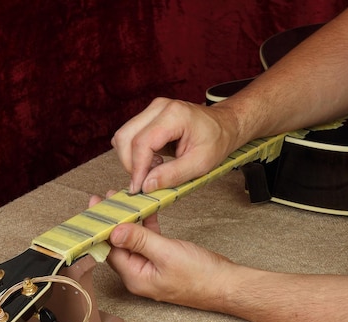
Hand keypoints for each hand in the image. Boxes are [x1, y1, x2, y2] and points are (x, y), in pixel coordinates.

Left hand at [89, 193, 236, 310]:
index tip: (95, 208)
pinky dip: (146, 226)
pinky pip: (148, 242)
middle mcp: (139, 275)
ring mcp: (151, 269)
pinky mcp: (162, 263)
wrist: (227, 285)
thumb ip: (139, 240)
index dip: (102, 227)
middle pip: (118, 245)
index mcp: (135, 277)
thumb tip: (114, 231)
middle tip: (106, 200)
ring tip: (122, 201)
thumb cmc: (201, 275)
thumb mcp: (166, 253)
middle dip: (112, 222)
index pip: (110, 249)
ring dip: (129, 221)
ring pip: (133, 242)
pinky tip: (145, 211)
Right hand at [111, 98, 241, 193]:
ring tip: (154, 168)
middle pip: (125, 137)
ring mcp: (152, 109)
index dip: (137, 168)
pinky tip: (153, 159)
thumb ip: (172, 175)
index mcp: (174, 115)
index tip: (138, 188)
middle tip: (147, 180)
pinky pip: (129, 135)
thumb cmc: (216, 141)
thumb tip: (146, 185)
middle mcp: (159, 107)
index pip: (142, 143)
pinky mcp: (148, 116)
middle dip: (130, 164)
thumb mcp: (200, 164)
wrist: (224, 125)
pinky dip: (134, 152)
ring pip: (123, 136)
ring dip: (131, 158)